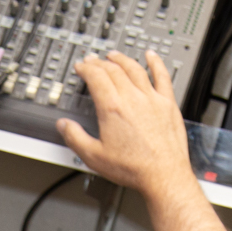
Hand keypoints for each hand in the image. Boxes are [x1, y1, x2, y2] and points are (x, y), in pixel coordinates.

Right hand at [57, 51, 193, 197]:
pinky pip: (162, 76)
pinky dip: (156, 63)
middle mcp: (132, 98)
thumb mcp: (94, 157)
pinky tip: (151, 56)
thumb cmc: (134, 168)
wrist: (163, 175)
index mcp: (113, 108)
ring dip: (122, 59)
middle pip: (114, 70)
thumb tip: (64, 126)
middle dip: (100, 62)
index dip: (86, 69)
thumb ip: (75, 138)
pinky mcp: (168, 104)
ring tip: (114, 55)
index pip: (96, 77)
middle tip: (93, 61)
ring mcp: (152, 99)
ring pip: (135, 69)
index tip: (81, 67)